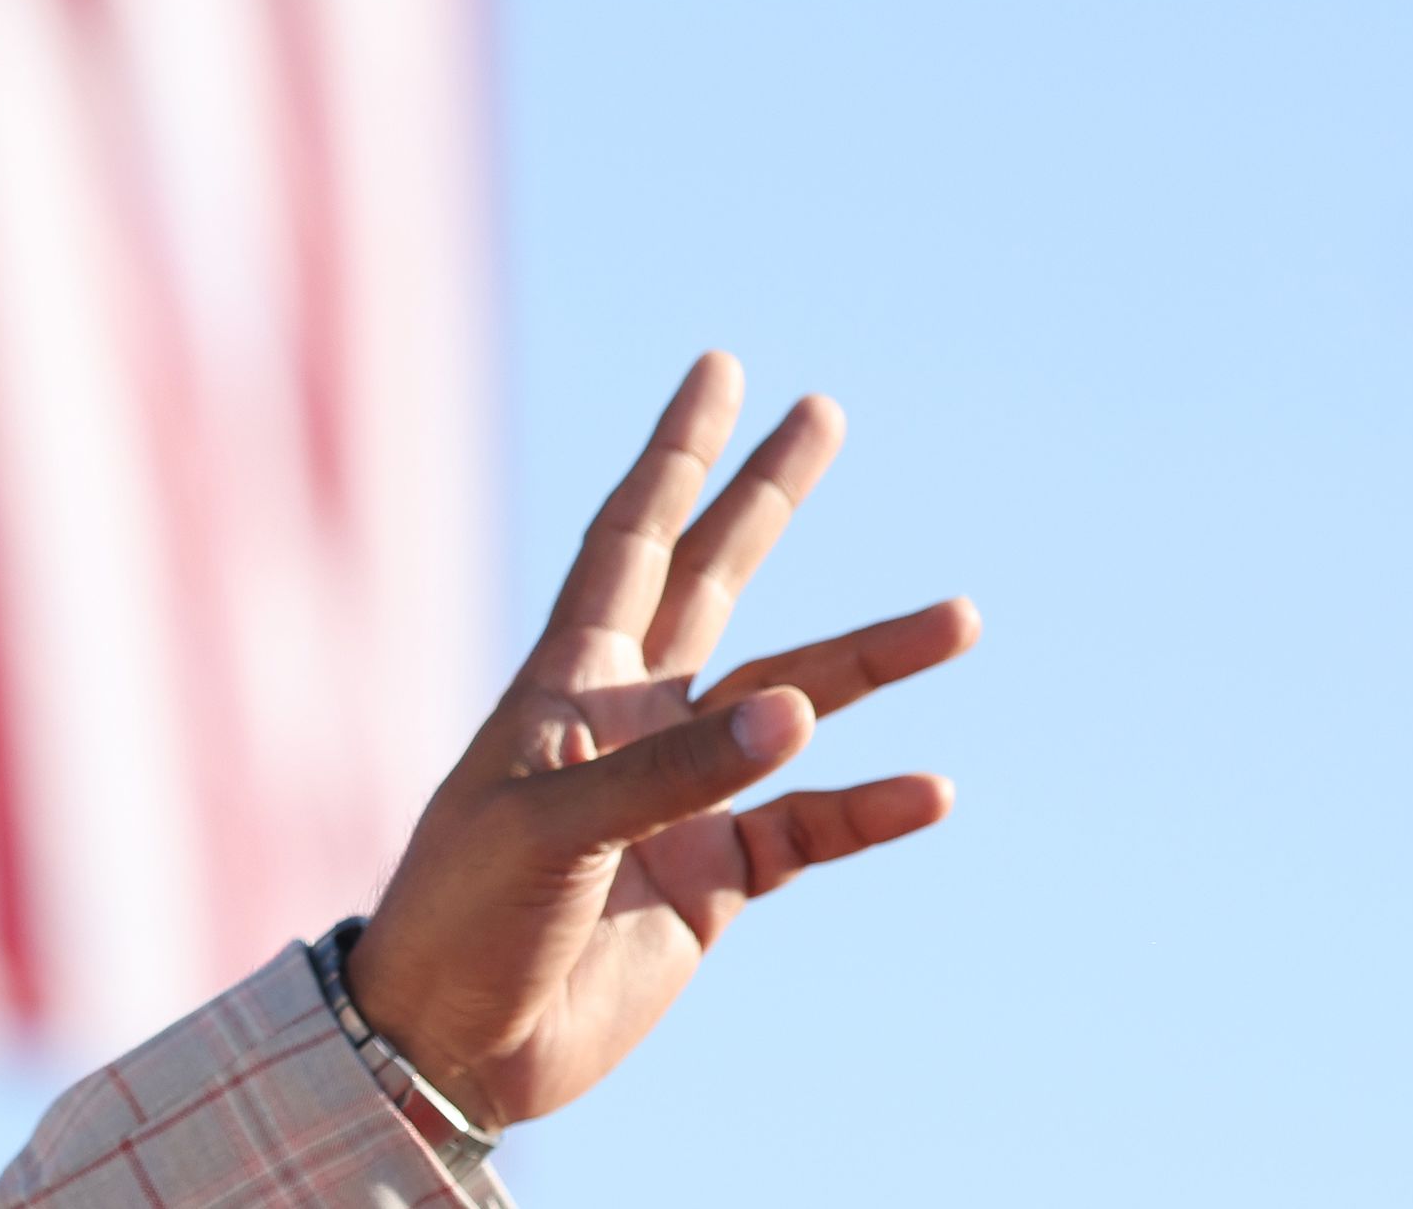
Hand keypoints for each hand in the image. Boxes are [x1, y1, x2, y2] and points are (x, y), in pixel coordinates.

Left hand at [345, 353, 978, 1127]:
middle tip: (824, 411)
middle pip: (716, 580)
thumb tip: (800, 711)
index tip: (718, 369)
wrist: (452, 1044)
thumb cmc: (463, 914)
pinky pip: (808, 831)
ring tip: (960, 616)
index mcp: (569, 681)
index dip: (674, 454)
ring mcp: (676, 799)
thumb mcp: (549, 830)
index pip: (632, 538)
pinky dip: (868, 810)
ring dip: (870, 663)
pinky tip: (930, 789)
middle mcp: (631, 720)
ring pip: (793, 708)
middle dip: (766, 497)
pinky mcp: (710, 884)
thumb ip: (674, 773)